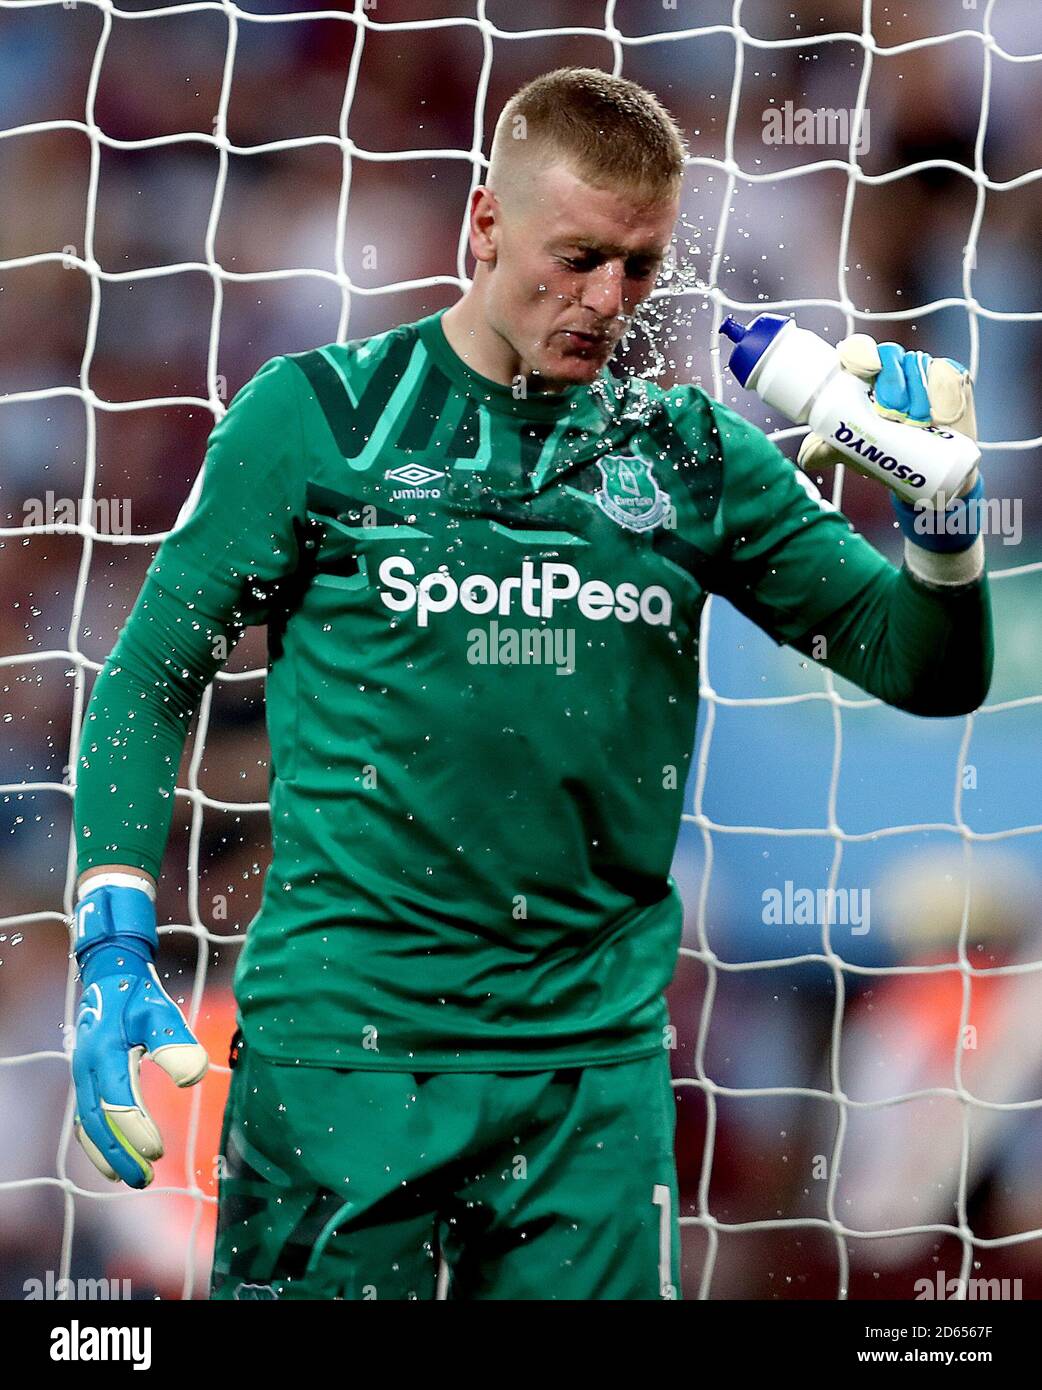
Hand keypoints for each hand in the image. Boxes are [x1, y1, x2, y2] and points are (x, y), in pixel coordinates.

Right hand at [72, 880, 208, 1187]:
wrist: (109, 974)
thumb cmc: (138, 994)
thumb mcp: (161, 1011)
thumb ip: (176, 1042)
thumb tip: (193, 1077)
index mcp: (105, 1052)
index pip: (117, 1101)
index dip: (136, 1129)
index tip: (159, 1151)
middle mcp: (87, 1068)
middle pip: (98, 1122)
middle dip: (120, 1154)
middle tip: (144, 1180)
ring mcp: (81, 1075)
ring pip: (87, 1125)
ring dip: (107, 1154)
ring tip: (131, 1179)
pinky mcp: (85, 1078)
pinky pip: (84, 1118)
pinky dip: (96, 1142)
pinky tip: (113, 1159)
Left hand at [798, 336, 978, 494]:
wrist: (927, 474)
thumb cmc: (887, 454)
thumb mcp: (854, 453)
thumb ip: (827, 450)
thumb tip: (807, 456)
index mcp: (866, 376)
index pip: (858, 352)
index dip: (858, 355)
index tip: (863, 371)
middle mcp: (895, 367)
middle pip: (890, 356)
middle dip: (890, 385)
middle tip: (891, 414)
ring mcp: (924, 370)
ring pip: (919, 366)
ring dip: (916, 397)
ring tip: (915, 424)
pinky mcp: (952, 377)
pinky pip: (945, 375)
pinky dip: (940, 395)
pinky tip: (938, 415)